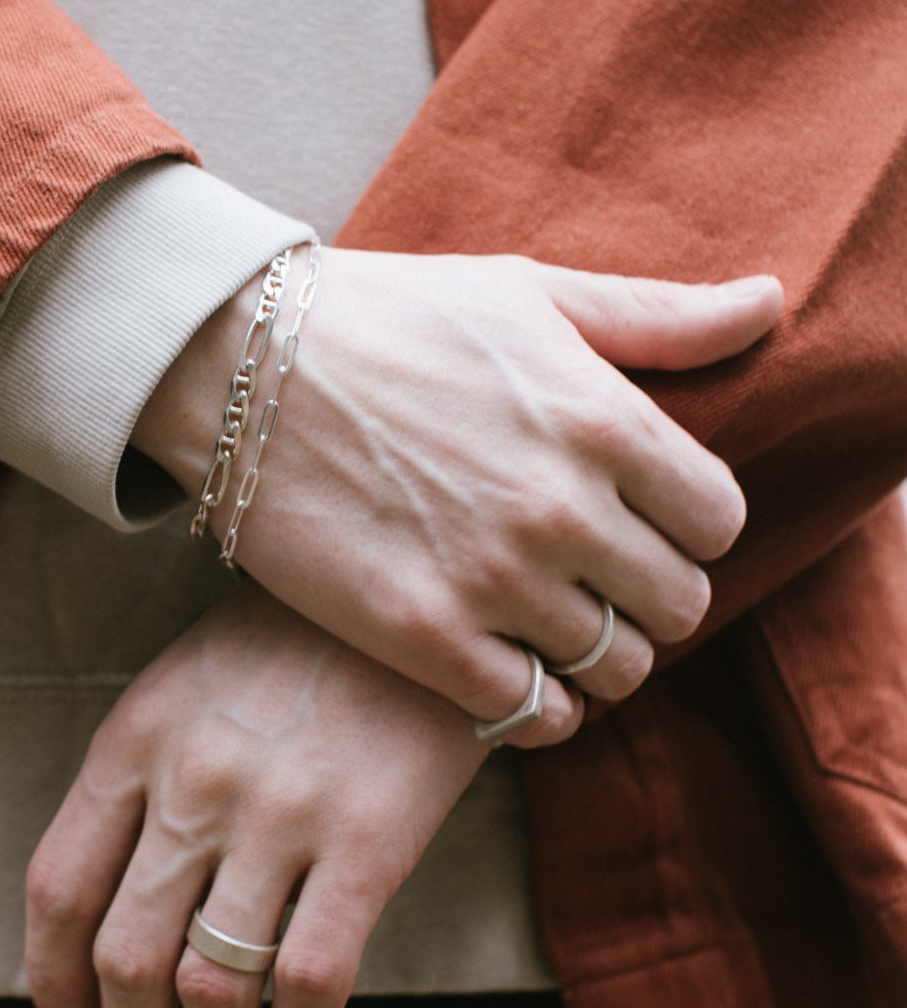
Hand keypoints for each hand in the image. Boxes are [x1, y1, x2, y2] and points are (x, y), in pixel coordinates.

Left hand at [25, 584, 486, 1007]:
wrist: (408, 606)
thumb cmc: (290, 649)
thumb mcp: (184, 690)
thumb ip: (138, 784)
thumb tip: (110, 913)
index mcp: (133, 742)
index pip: (58, 890)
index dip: (53, 985)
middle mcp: (191, 783)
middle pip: (123, 959)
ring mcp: (277, 813)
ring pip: (211, 988)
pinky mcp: (365, 841)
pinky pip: (310, 981)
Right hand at [133, 248, 782, 743]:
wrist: (238, 365)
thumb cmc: (386, 318)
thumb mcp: (525, 292)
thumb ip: (655, 315)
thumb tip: (769, 302)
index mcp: (602, 419)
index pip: (718, 519)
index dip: (686, 526)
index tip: (641, 521)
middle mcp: (562, 508)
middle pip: (678, 605)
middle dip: (646, 596)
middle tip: (595, 579)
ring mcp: (491, 579)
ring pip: (614, 668)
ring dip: (595, 655)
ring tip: (549, 623)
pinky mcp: (421, 636)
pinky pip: (532, 714)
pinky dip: (538, 707)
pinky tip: (507, 669)